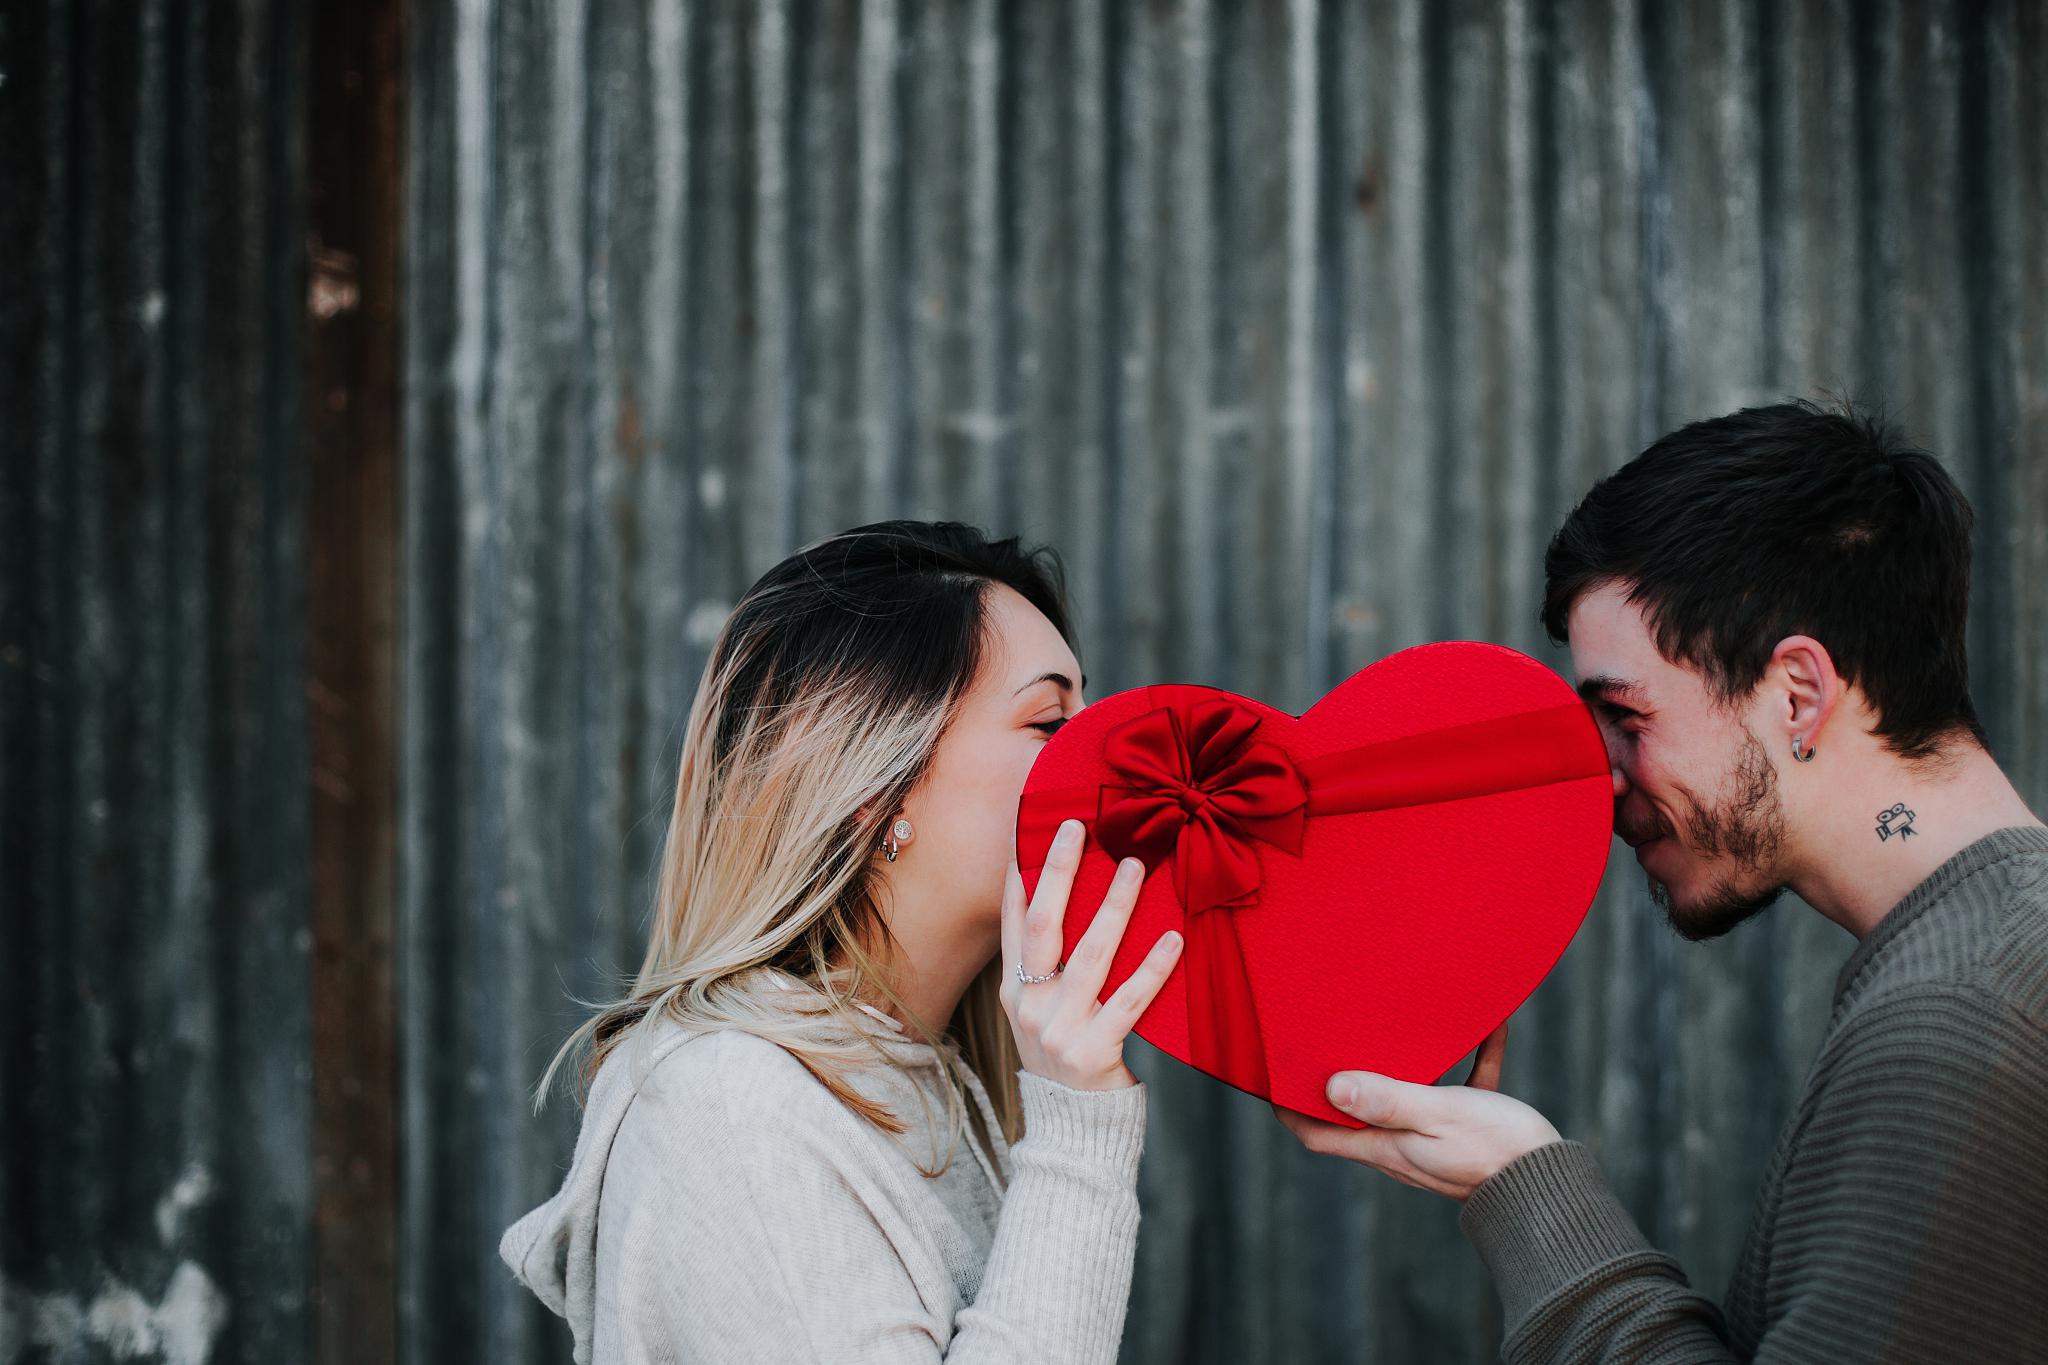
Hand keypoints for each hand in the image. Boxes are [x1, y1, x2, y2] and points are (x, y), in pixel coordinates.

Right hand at [999, 819, 1183, 1090]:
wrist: (1073, 1134)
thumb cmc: (1065, 1063)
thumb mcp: (1039, 1016)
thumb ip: (1045, 971)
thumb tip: (1065, 907)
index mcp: (1012, 991)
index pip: (1013, 921)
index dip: (1022, 874)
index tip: (1035, 830)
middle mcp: (1029, 1005)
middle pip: (1044, 925)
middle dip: (1059, 871)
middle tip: (1077, 828)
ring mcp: (1059, 1030)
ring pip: (1090, 954)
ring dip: (1115, 905)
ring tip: (1135, 866)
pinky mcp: (1094, 1052)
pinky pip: (1129, 1001)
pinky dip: (1153, 968)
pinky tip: (1174, 938)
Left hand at [1273, 1024, 1561, 1199]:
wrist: (1556, 1187)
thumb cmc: (1495, 1151)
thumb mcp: (1436, 1115)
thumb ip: (1388, 1100)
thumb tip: (1330, 1086)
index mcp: (1387, 1146)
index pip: (1318, 1135)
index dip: (1289, 1112)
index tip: (1271, 1080)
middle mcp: (1403, 1145)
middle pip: (1356, 1112)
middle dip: (1339, 1079)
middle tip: (1326, 1035)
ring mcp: (1437, 1139)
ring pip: (1409, 1095)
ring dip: (1403, 1063)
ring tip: (1397, 1021)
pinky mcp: (1474, 1129)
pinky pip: (1464, 1087)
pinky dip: (1470, 1059)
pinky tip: (1487, 1028)